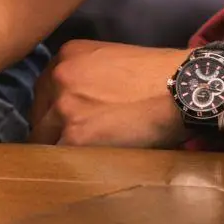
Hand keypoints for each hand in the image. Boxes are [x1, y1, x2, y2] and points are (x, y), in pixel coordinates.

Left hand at [28, 40, 187, 147]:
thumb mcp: (112, 59)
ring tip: (80, 160)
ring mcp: (63, 106)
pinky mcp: (76, 136)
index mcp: (66, 55)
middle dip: (53, 129)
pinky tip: (82, 169)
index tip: (65, 123)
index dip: (54, 109)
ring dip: (60, 148)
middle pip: (40, 112)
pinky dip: (69, 163)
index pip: (45, 88)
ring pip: (44, 136)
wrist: (182, 88)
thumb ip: (88, 75)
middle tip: (74, 144)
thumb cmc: (158, 76)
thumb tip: (81, 102)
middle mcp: (58, 77)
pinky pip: (59, 156)